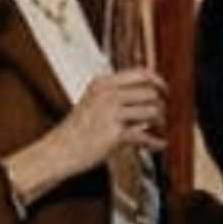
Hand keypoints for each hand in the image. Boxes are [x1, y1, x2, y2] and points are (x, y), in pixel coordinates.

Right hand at [44, 69, 169, 183]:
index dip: (158, 80)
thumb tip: (145, 91)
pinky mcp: (115, 135)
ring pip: (152, 111)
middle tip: (161, 114)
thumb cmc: (75, 129)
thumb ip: (114, 94)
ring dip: (159, 121)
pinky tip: (159, 144)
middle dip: (160, 104)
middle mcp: (107, 95)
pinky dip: (155, 142)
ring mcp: (111, 114)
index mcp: (102, 83)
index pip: (140, 73)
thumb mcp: (91, 101)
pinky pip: (145, 136)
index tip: (164, 89)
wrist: (58, 150)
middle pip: (150, 92)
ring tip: (158, 128)